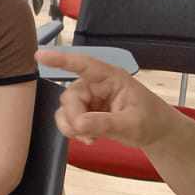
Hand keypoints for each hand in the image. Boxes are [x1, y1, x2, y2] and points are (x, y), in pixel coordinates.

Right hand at [35, 50, 177, 148]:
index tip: (39, 55)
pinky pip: (68, 120)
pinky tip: (90, 139)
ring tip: (91, 138)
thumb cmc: (150, 121)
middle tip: (87, 133)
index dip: (61, 60)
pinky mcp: (86, 112)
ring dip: (72, 126)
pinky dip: (74, 132)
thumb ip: (106, 123)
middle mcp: (96, 85)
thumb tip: (79, 123)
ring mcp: (90, 99)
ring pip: (65, 109)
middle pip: (70, 96)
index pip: (83, 65)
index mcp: (110, 78)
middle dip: (74, 117)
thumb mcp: (132, 124)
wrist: (156, 133)